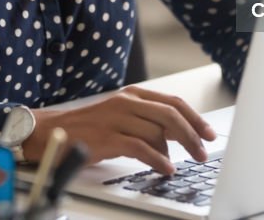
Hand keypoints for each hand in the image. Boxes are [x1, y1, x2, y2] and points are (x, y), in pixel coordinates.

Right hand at [22, 85, 216, 174]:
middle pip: (170, 114)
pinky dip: (157, 160)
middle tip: (203, 151)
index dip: (195, 118)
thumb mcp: (123, 117)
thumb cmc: (90, 128)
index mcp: (133, 95)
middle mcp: (127, 102)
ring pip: (157, 131)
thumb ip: (149, 123)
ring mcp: (117, 118)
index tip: (209, 133)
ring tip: (181, 164)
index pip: (173, 102)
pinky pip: (141, 148)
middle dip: (192, 134)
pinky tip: (165, 168)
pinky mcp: (108, 137)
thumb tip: (177, 137)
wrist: (54, 132)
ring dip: (175, 150)